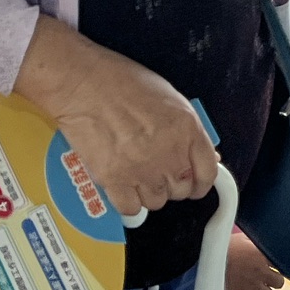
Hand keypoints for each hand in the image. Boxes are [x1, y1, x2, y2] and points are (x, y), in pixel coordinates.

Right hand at [14, 17, 216, 215]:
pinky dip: (127, 200)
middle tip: (157, 167)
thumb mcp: (167, 96)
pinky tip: (122, 182)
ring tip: (135, 170)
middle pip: (182, 190)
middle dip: (172, 182)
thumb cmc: (120, 81)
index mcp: (187, 128)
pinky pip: (131, 208)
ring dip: (148, 190)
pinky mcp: (115, 181)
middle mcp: (169, 153)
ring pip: (156, 202)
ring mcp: (143, 170)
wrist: (82, 83)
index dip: (202, 181)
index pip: (208, 173)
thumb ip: (187, 129)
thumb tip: (200, 153)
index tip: (195, 182)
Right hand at [226, 231, 283, 289]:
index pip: (280, 264)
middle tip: (267, 278)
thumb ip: (254, 243)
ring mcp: (253, 287)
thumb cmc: (225, 246)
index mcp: (262, 256)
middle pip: (279, 282)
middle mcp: (261, 273)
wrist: (210, 260)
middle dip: (274, 280)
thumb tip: (259, 243)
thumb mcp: (242, 238)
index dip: (276, 265)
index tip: (271, 264)